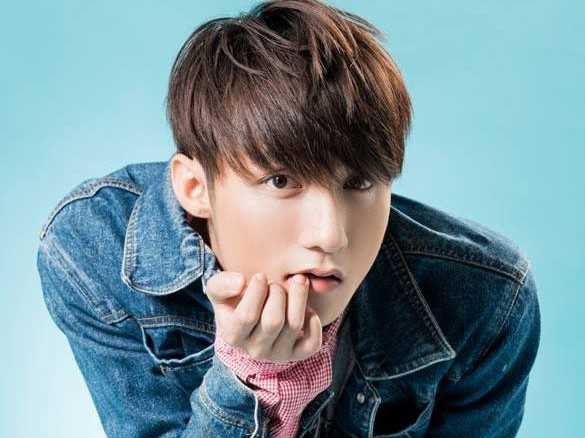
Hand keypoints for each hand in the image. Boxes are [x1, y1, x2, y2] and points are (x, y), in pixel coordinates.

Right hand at [206, 271, 322, 362]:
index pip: (247, 316)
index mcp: (233, 336)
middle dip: (278, 293)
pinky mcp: (298, 354)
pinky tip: (305, 308)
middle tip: (276, 283)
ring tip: (297, 282)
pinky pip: (313, 342)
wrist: (251, 317)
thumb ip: (222, 283)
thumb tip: (240, 282)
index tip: (260, 276)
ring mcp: (278, 354)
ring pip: (294, 325)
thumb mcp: (220, 290)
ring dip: (299, 296)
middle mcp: (255, 350)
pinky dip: (313, 320)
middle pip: (273, 321)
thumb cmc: (235, 300)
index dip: (256, 292)